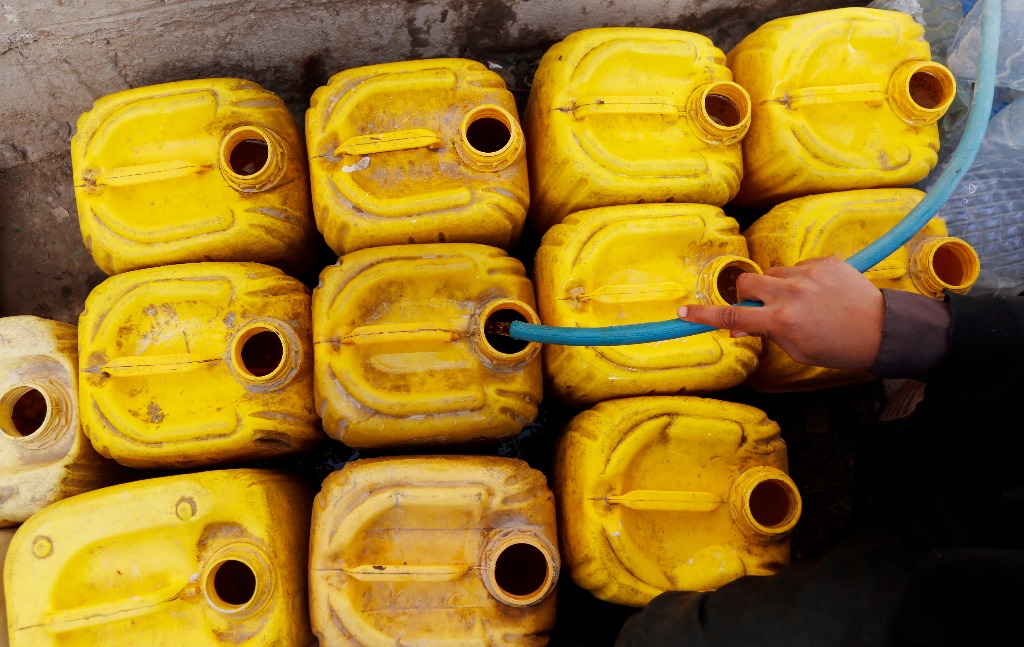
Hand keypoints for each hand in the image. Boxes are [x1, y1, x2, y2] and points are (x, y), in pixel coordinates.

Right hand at [678, 256, 883, 369]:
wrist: (882, 330)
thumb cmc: (838, 348)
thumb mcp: (798, 350)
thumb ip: (767, 333)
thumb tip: (739, 325)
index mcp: (781, 321)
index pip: (732, 316)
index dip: (704, 315)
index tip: (683, 312)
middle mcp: (791, 293)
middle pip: (746, 281)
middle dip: (745, 291)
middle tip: (759, 303)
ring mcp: (808, 274)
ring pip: (774, 272)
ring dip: (777, 285)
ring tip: (802, 301)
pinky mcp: (826, 261)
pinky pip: (800, 266)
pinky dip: (802, 278)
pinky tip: (821, 293)